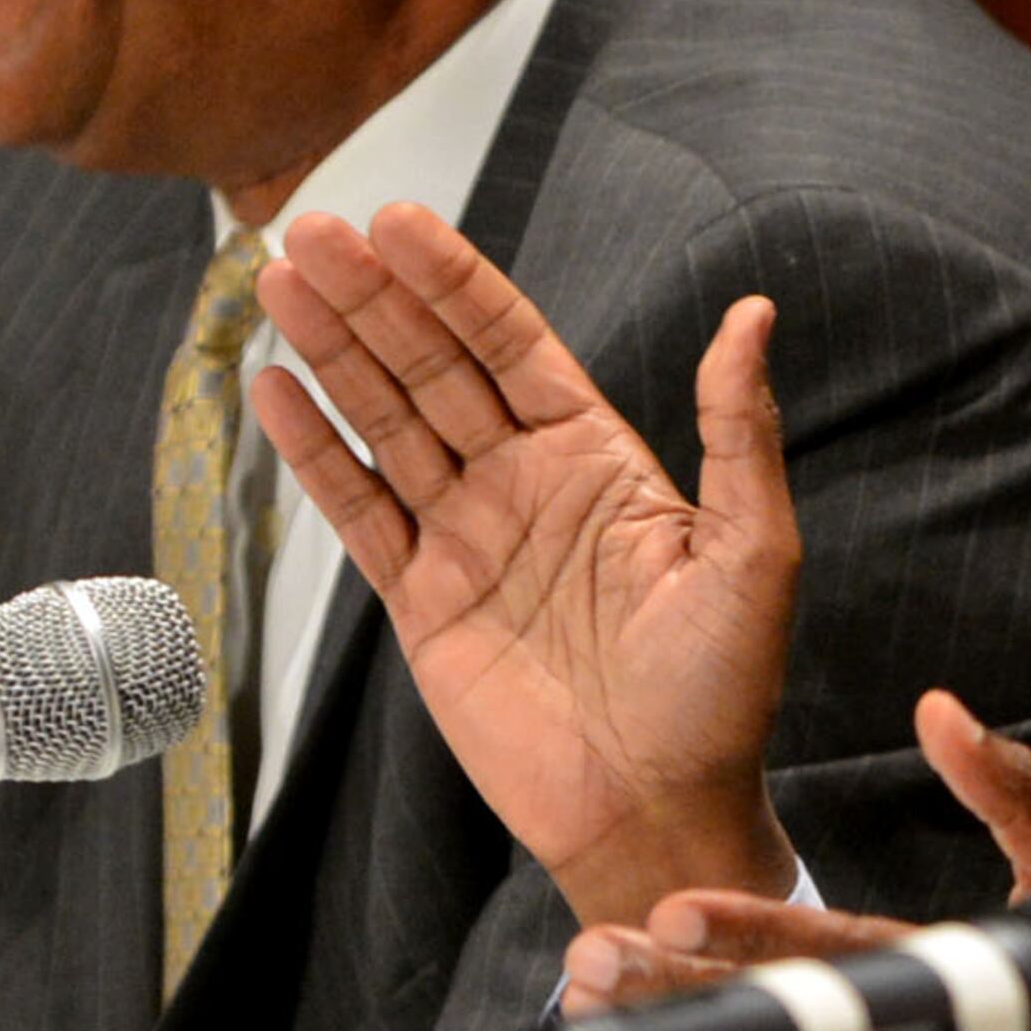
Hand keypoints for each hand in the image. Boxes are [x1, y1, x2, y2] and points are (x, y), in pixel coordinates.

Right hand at [253, 203, 800, 926]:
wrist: (657, 811)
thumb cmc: (721, 693)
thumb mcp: (752, 553)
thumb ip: (739, 432)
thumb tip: (753, 315)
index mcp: (598, 456)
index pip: (510, 343)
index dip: (452, 280)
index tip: (397, 219)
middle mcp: (526, 482)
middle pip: (433, 365)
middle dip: (373, 296)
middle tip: (310, 228)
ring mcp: (468, 538)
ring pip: (386, 422)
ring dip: (333, 351)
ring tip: (278, 280)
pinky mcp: (423, 602)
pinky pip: (360, 511)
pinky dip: (316, 452)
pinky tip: (276, 388)